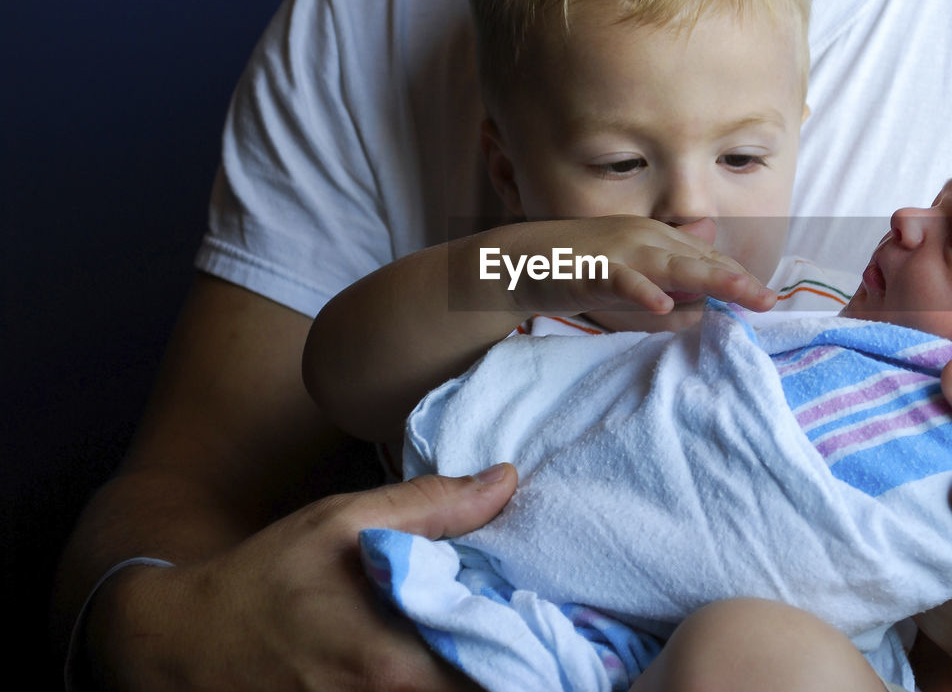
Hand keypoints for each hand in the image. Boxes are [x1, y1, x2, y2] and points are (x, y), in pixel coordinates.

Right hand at [86, 466, 517, 691]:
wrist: (179, 645)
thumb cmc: (265, 579)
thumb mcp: (342, 522)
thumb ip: (431, 506)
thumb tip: (508, 480)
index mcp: (395, 668)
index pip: (503, 682)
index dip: (545, 661)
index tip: (571, 630)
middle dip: (523, 672)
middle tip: (550, 638)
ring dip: (489, 678)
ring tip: (513, 647)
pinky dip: (450, 684)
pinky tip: (462, 660)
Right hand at [502, 215, 776, 316]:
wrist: (522, 261)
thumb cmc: (583, 270)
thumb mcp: (635, 279)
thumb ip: (669, 286)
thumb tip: (704, 302)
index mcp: (659, 239)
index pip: (708, 262)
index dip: (739, 279)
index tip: (769, 300)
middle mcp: (646, 238)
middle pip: (699, 261)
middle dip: (737, 280)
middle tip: (770, 301)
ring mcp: (619, 252)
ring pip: (671, 264)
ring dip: (707, 279)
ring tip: (740, 293)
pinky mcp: (591, 270)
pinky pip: (621, 279)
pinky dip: (641, 290)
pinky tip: (661, 305)